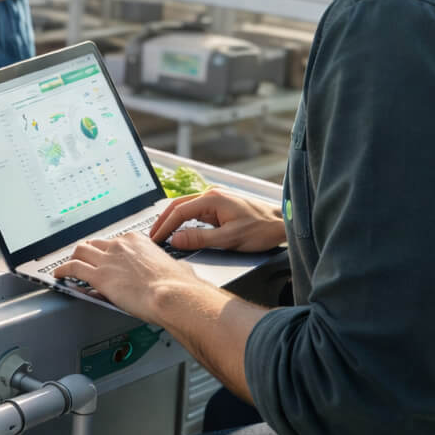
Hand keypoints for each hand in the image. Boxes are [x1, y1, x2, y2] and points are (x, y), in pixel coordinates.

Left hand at [52, 232, 200, 321]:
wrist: (172, 294)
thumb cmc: (179, 285)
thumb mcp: (178, 267)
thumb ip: (171, 266)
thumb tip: (180, 270)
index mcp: (138, 241)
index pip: (115, 242)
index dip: (108, 251)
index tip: (107, 258)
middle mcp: (120, 246)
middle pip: (95, 244)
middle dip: (88, 252)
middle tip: (84, 260)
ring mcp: (107, 260)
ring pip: (80, 252)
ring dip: (73, 258)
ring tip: (68, 266)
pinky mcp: (98, 276)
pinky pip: (73, 268)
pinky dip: (63, 270)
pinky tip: (58, 275)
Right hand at [151, 187, 285, 252]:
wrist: (282, 224)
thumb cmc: (261, 230)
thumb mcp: (229, 239)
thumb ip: (200, 238)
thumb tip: (176, 239)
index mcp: (212, 199)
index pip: (179, 211)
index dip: (164, 226)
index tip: (155, 239)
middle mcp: (211, 195)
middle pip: (178, 206)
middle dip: (163, 221)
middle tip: (152, 237)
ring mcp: (215, 200)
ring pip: (186, 208)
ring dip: (173, 221)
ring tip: (162, 234)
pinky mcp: (220, 207)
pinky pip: (196, 213)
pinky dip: (184, 221)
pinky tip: (180, 230)